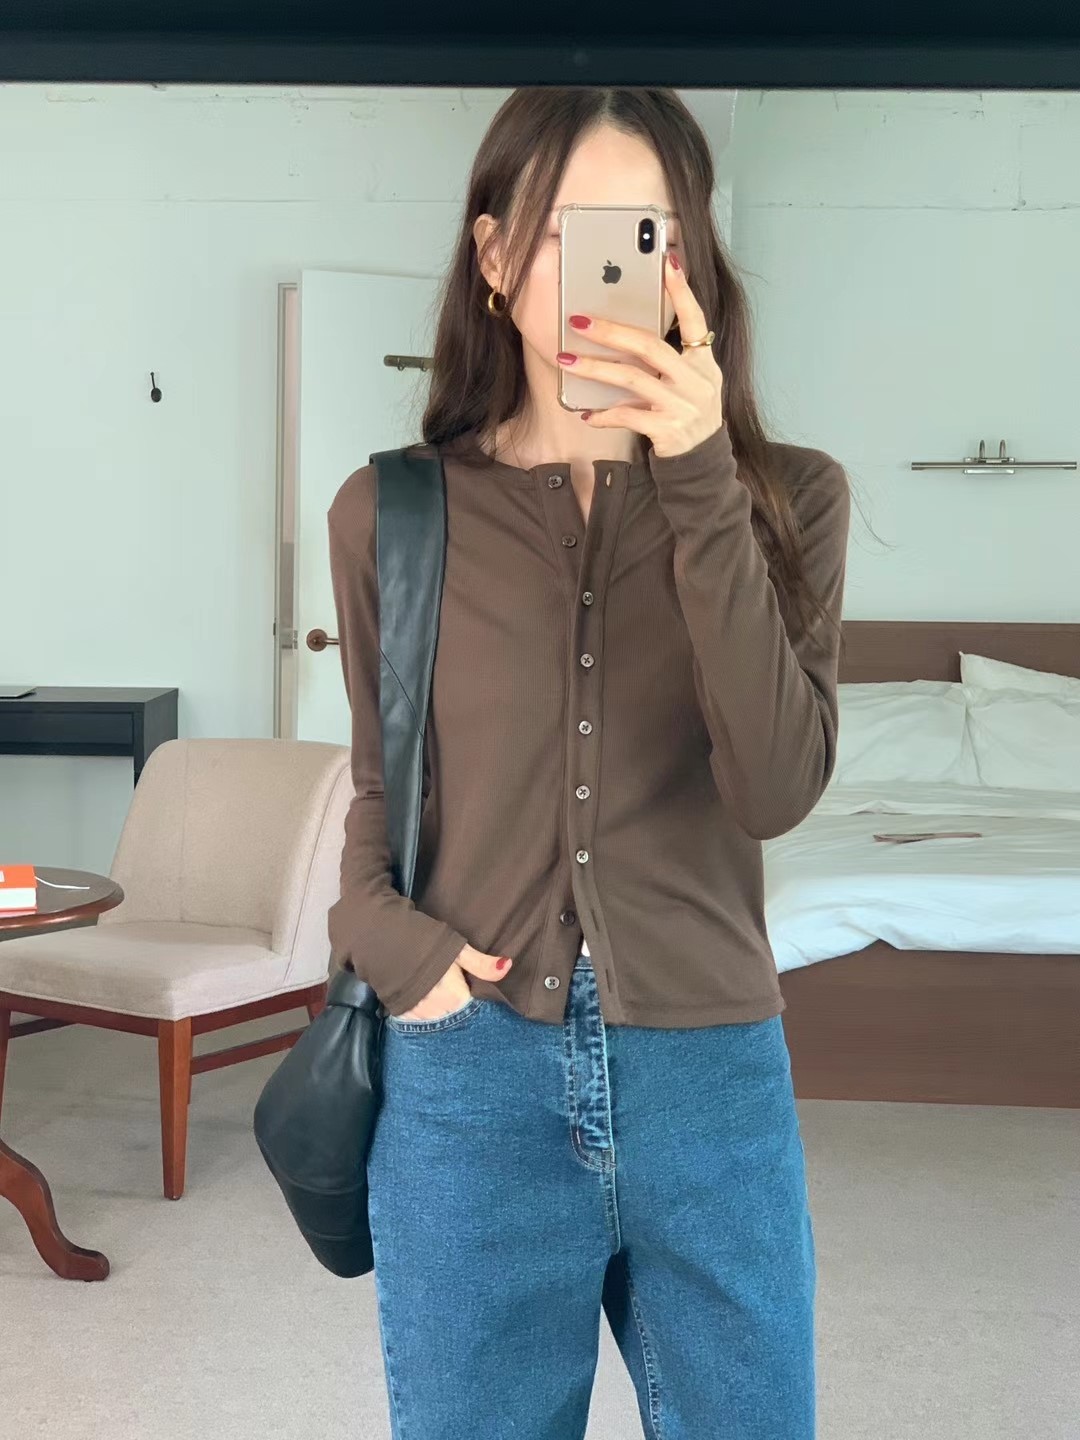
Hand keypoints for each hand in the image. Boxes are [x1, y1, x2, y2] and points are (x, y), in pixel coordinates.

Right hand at [393, 943, 512, 1020]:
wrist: (382, 939)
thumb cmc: (423, 942)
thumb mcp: (457, 949)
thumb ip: (481, 964)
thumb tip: (508, 966)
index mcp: (455, 999)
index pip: (475, 1014)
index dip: (479, 1007)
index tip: (479, 999)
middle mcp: (437, 1013)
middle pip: (457, 1021)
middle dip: (462, 1014)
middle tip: (461, 997)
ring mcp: (418, 1016)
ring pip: (439, 1024)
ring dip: (444, 1017)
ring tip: (445, 1001)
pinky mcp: (402, 1015)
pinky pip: (421, 1024)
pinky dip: (427, 1017)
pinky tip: (430, 1006)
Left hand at [557, 254, 723, 457]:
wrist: (701, 460)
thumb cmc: (687, 412)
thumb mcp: (691, 381)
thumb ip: (671, 358)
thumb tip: (625, 333)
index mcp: (704, 362)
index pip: (696, 319)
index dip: (682, 292)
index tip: (668, 262)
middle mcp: (696, 380)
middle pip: (650, 346)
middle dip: (611, 332)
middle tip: (579, 322)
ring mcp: (682, 405)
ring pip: (632, 379)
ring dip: (595, 369)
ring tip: (566, 361)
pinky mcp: (667, 429)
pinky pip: (628, 416)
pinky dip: (604, 414)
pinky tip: (587, 413)